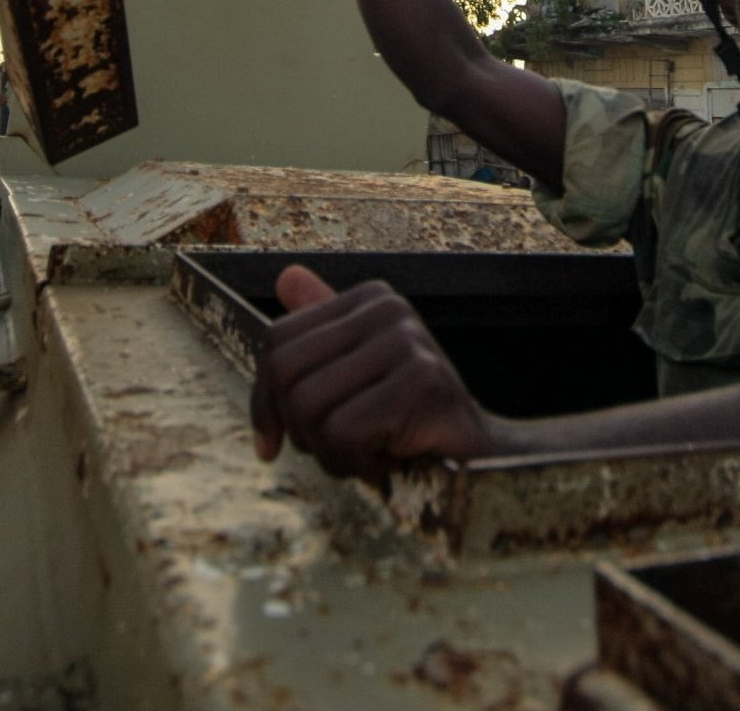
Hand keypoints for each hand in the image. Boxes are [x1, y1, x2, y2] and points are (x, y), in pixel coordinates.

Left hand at [251, 265, 491, 479]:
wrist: (473, 451)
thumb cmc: (407, 415)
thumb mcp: (357, 371)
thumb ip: (320, 331)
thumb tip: (286, 275)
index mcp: (371, 299)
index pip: (278, 342)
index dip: (265, 403)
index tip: (275, 440)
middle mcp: (390, 309)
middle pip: (286, 375)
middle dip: (300, 429)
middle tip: (341, 444)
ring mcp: (408, 342)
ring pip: (308, 409)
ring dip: (330, 452)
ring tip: (370, 449)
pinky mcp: (421, 381)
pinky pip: (342, 435)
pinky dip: (354, 463)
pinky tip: (387, 457)